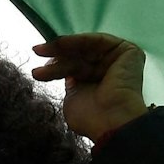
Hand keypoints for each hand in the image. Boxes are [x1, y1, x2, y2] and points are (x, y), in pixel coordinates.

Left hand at [32, 33, 147, 140]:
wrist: (111, 122)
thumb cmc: (93, 119)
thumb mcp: (73, 97)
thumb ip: (71, 84)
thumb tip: (67, 74)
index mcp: (99, 84)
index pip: (76, 68)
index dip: (56, 66)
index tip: (38, 69)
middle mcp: (110, 70)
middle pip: (79, 57)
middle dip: (56, 55)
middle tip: (37, 52)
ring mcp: (119, 60)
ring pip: (86, 47)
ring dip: (61, 46)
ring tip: (41, 50)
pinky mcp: (127, 51)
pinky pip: (97, 40)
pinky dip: (77, 40)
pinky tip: (59, 43)